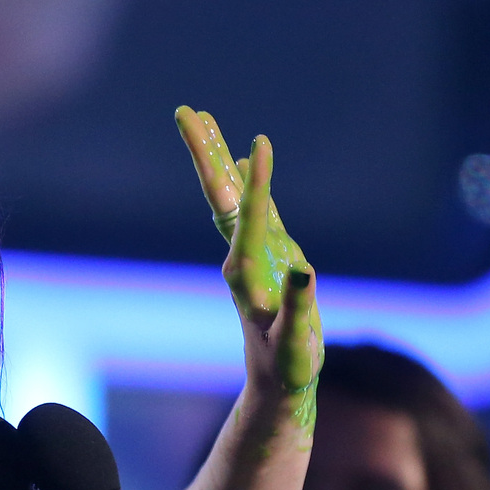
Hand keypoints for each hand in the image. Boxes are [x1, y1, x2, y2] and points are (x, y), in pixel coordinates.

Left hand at [176, 107, 322, 431]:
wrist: (278, 378)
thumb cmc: (288, 364)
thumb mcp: (294, 343)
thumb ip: (299, 309)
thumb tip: (304, 274)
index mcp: (246, 271)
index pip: (249, 216)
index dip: (257, 181)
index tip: (260, 144)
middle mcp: (240, 254)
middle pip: (220, 193)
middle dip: (204, 152)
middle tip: (185, 111)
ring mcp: (250, 250)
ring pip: (229, 193)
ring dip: (216, 155)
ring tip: (202, 118)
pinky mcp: (265, 252)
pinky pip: (252, 205)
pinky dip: (246, 177)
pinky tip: (242, 154)